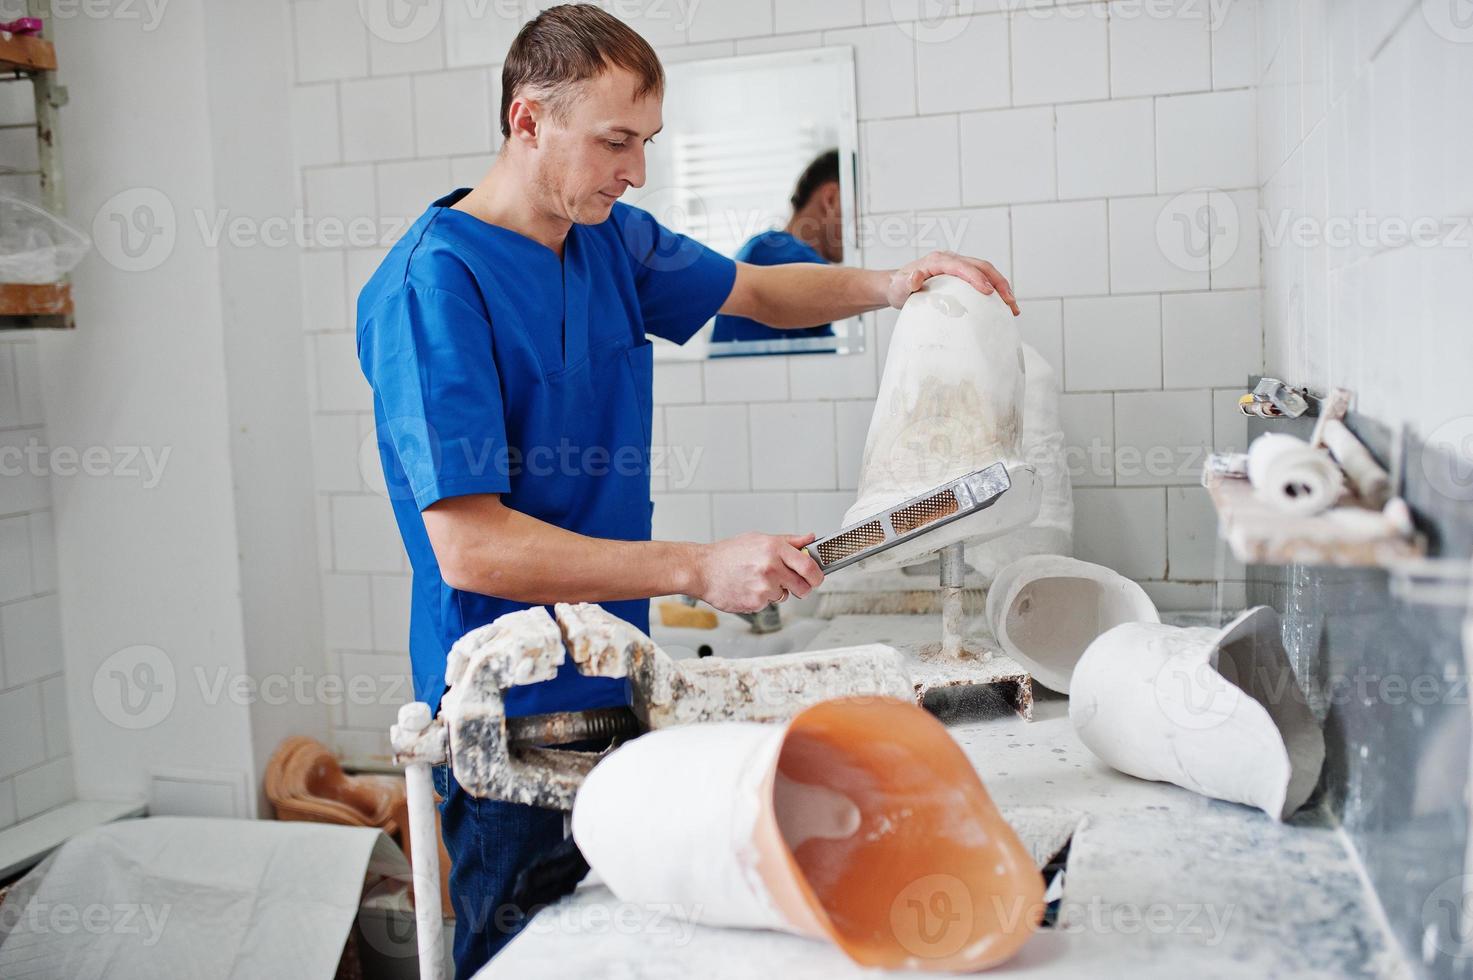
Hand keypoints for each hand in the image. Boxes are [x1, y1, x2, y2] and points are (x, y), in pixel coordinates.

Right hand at [693, 532, 824, 613]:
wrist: (702, 570)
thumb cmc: (728, 554)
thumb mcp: (759, 539)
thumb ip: (788, 541)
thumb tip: (809, 539)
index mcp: (774, 548)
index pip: (810, 566)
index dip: (817, 575)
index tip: (816, 578)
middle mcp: (771, 567)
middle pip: (804, 586)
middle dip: (801, 587)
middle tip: (790, 583)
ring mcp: (764, 587)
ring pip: (784, 596)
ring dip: (776, 592)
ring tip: (757, 580)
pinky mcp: (755, 603)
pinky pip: (768, 604)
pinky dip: (761, 599)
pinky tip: (748, 588)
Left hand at [887, 251, 1019, 315]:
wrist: (896, 285)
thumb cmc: (898, 287)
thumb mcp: (899, 287)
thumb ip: (907, 283)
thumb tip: (916, 276)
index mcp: (938, 260)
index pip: (963, 266)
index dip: (977, 278)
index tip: (989, 292)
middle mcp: (951, 259)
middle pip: (981, 266)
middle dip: (999, 283)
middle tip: (1010, 302)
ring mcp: (958, 265)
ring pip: (986, 271)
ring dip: (1001, 287)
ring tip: (1012, 307)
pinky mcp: (961, 274)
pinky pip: (982, 278)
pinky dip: (995, 290)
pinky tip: (1002, 306)